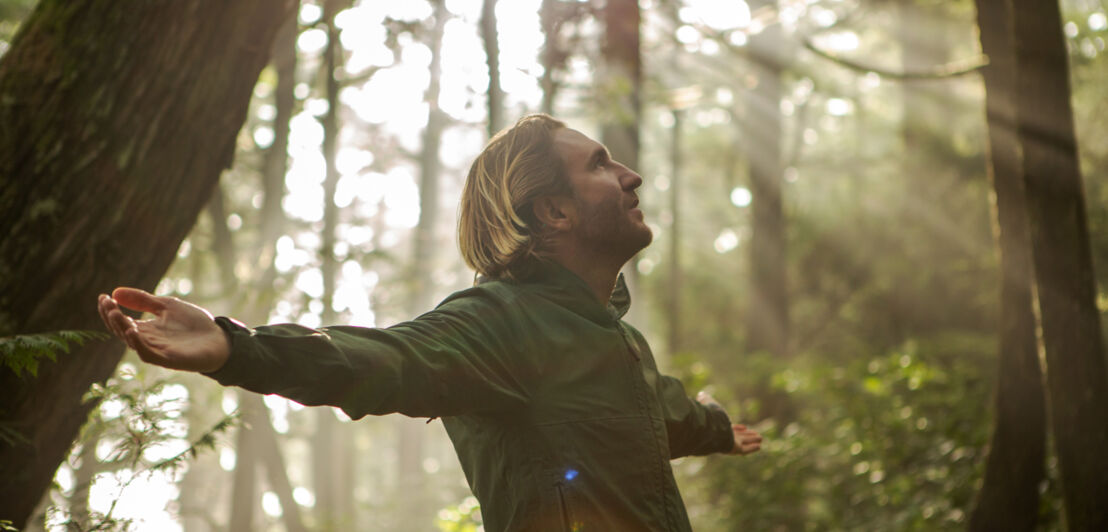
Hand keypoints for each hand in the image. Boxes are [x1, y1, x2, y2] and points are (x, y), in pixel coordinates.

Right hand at [97, 287, 230, 372]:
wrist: (220, 339)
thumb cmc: (195, 324)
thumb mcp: (167, 306)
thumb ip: (144, 300)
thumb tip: (115, 291)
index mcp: (146, 329)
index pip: (120, 321)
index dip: (109, 310)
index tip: (103, 296)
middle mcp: (147, 341)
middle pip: (121, 331)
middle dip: (111, 317)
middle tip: (107, 303)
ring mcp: (157, 351)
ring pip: (132, 341)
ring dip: (121, 327)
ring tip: (115, 313)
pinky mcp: (168, 359)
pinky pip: (148, 354)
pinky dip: (138, 344)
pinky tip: (133, 331)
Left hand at [696, 392, 762, 455]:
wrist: (709, 427)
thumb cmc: (710, 415)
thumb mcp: (709, 404)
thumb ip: (706, 400)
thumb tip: (701, 394)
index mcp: (721, 427)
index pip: (730, 428)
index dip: (738, 428)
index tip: (744, 427)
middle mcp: (726, 436)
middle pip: (739, 436)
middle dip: (747, 435)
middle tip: (756, 434)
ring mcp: (731, 443)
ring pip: (744, 442)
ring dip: (752, 440)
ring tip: (760, 438)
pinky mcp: (735, 449)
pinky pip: (745, 450)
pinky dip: (752, 448)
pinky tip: (759, 446)